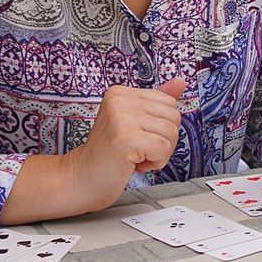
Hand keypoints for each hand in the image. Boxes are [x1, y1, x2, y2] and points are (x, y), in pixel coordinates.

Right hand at [64, 77, 187, 210]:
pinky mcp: (126, 139)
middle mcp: (120, 100)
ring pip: (172, 133)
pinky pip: (163, 149)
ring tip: (135, 157)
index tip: (138, 137)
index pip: (169, 102)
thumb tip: (180, 82)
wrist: (81, 180)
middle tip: (138, 150)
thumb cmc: (108, 155)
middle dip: (164, 140)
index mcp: (121, 92)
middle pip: (174, 116)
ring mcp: (121, 118)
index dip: (161, 127)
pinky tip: (135, 164)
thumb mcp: (134, 122)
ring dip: (159, 153)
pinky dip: (156, 162)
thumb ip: (156, 102)